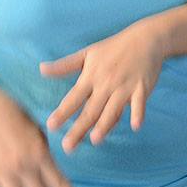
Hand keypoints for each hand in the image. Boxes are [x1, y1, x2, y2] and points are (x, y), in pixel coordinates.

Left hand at [41, 20, 165, 152]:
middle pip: (91, 110)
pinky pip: (140, 103)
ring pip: (113, 109)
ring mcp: (125, 86)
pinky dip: (138, 113)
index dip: (63, 113)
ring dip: (105, 125)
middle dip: (79, 129)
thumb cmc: (114, 47)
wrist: (145, 38)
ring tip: (95, 140)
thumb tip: (41, 70)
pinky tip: (135, 126)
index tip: (51, 126)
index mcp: (91, 76)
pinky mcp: (142, 88)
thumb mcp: (87, 53)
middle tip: (68, 147)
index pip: (73, 98)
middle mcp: (106, 83)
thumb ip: (65, 65)